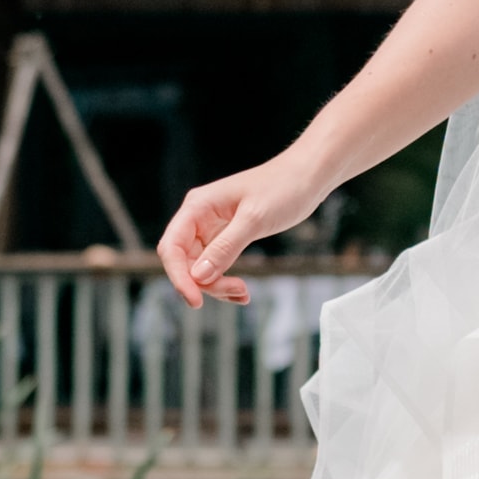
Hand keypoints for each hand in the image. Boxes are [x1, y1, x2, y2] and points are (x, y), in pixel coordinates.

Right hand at [161, 155, 316, 305]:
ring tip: (243, 292)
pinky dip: (224, 280)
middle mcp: (198, 217)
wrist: (306, 176)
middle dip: (204, 283)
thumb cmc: (283, 187)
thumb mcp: (254, 219)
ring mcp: (211, 227)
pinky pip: (215, 265)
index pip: (172, 248)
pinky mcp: (226, 236)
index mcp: (198, 206)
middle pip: (184, 261)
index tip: (196, 301)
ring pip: (199, 267)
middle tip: (237, 291)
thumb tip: (198, 275)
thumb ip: (225, 247)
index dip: (178, 277)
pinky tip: (241, 291)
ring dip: (216, 285)